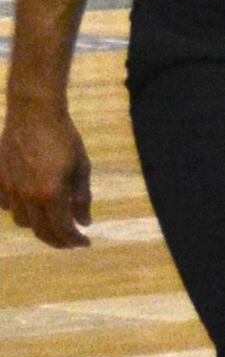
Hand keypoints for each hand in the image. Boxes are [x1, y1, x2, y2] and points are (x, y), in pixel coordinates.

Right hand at [0, 98, 88, 247]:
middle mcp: (26, 196)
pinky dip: (18, 209)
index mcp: (51, 194)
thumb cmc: (64, 138)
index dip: (74, 240)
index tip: (84, 243)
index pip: (62, 229)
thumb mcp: (82, 167)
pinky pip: (5, 204)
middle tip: (70, 240)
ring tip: (52, 219)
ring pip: (21, 220)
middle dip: (57, 239)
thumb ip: (82, 198)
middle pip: (40, 230)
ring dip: (38, 225)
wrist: (34, 113)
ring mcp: (8, 188)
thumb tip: (85, 222)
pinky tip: (29, 204)